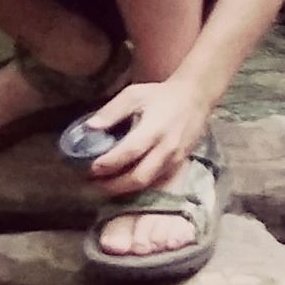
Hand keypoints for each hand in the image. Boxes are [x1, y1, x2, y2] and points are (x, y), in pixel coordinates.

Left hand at [79, 74, 214, 194]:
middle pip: (138, 177)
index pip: (128, 152)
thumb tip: (89, 128)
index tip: (89, 167)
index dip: (108, 163)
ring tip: (102, 186)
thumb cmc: (160, 95)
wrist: (195, 98)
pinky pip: (155, 182)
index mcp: (153, 130)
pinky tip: (122, 183)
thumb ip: (111, 111)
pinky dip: (136, 186)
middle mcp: (166, 149)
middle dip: (112, 185)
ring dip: (123, 189)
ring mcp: (174, 160)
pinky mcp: (178, 165)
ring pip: (147, 184)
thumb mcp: (133, 95)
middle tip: (92, 183)